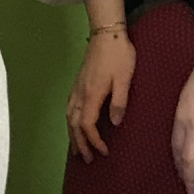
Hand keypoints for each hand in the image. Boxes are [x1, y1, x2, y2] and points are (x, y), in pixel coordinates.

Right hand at [67, 29, 134, 161]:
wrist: (106, 34)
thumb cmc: (119, 55)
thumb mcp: (125, 79)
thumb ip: (119, 102)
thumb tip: (114, 124)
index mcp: (92, 95)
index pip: (87, 125)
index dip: (94, 141)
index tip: (104, 152)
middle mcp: (80, 94)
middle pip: (74, 125)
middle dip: (80, 143)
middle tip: (88, 160)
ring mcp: (76, 89)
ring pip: (69, 117)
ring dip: (72, 135)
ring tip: (78, 149)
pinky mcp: (77, 84)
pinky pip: (69, 109)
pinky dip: (71, 123)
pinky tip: (74, 126)